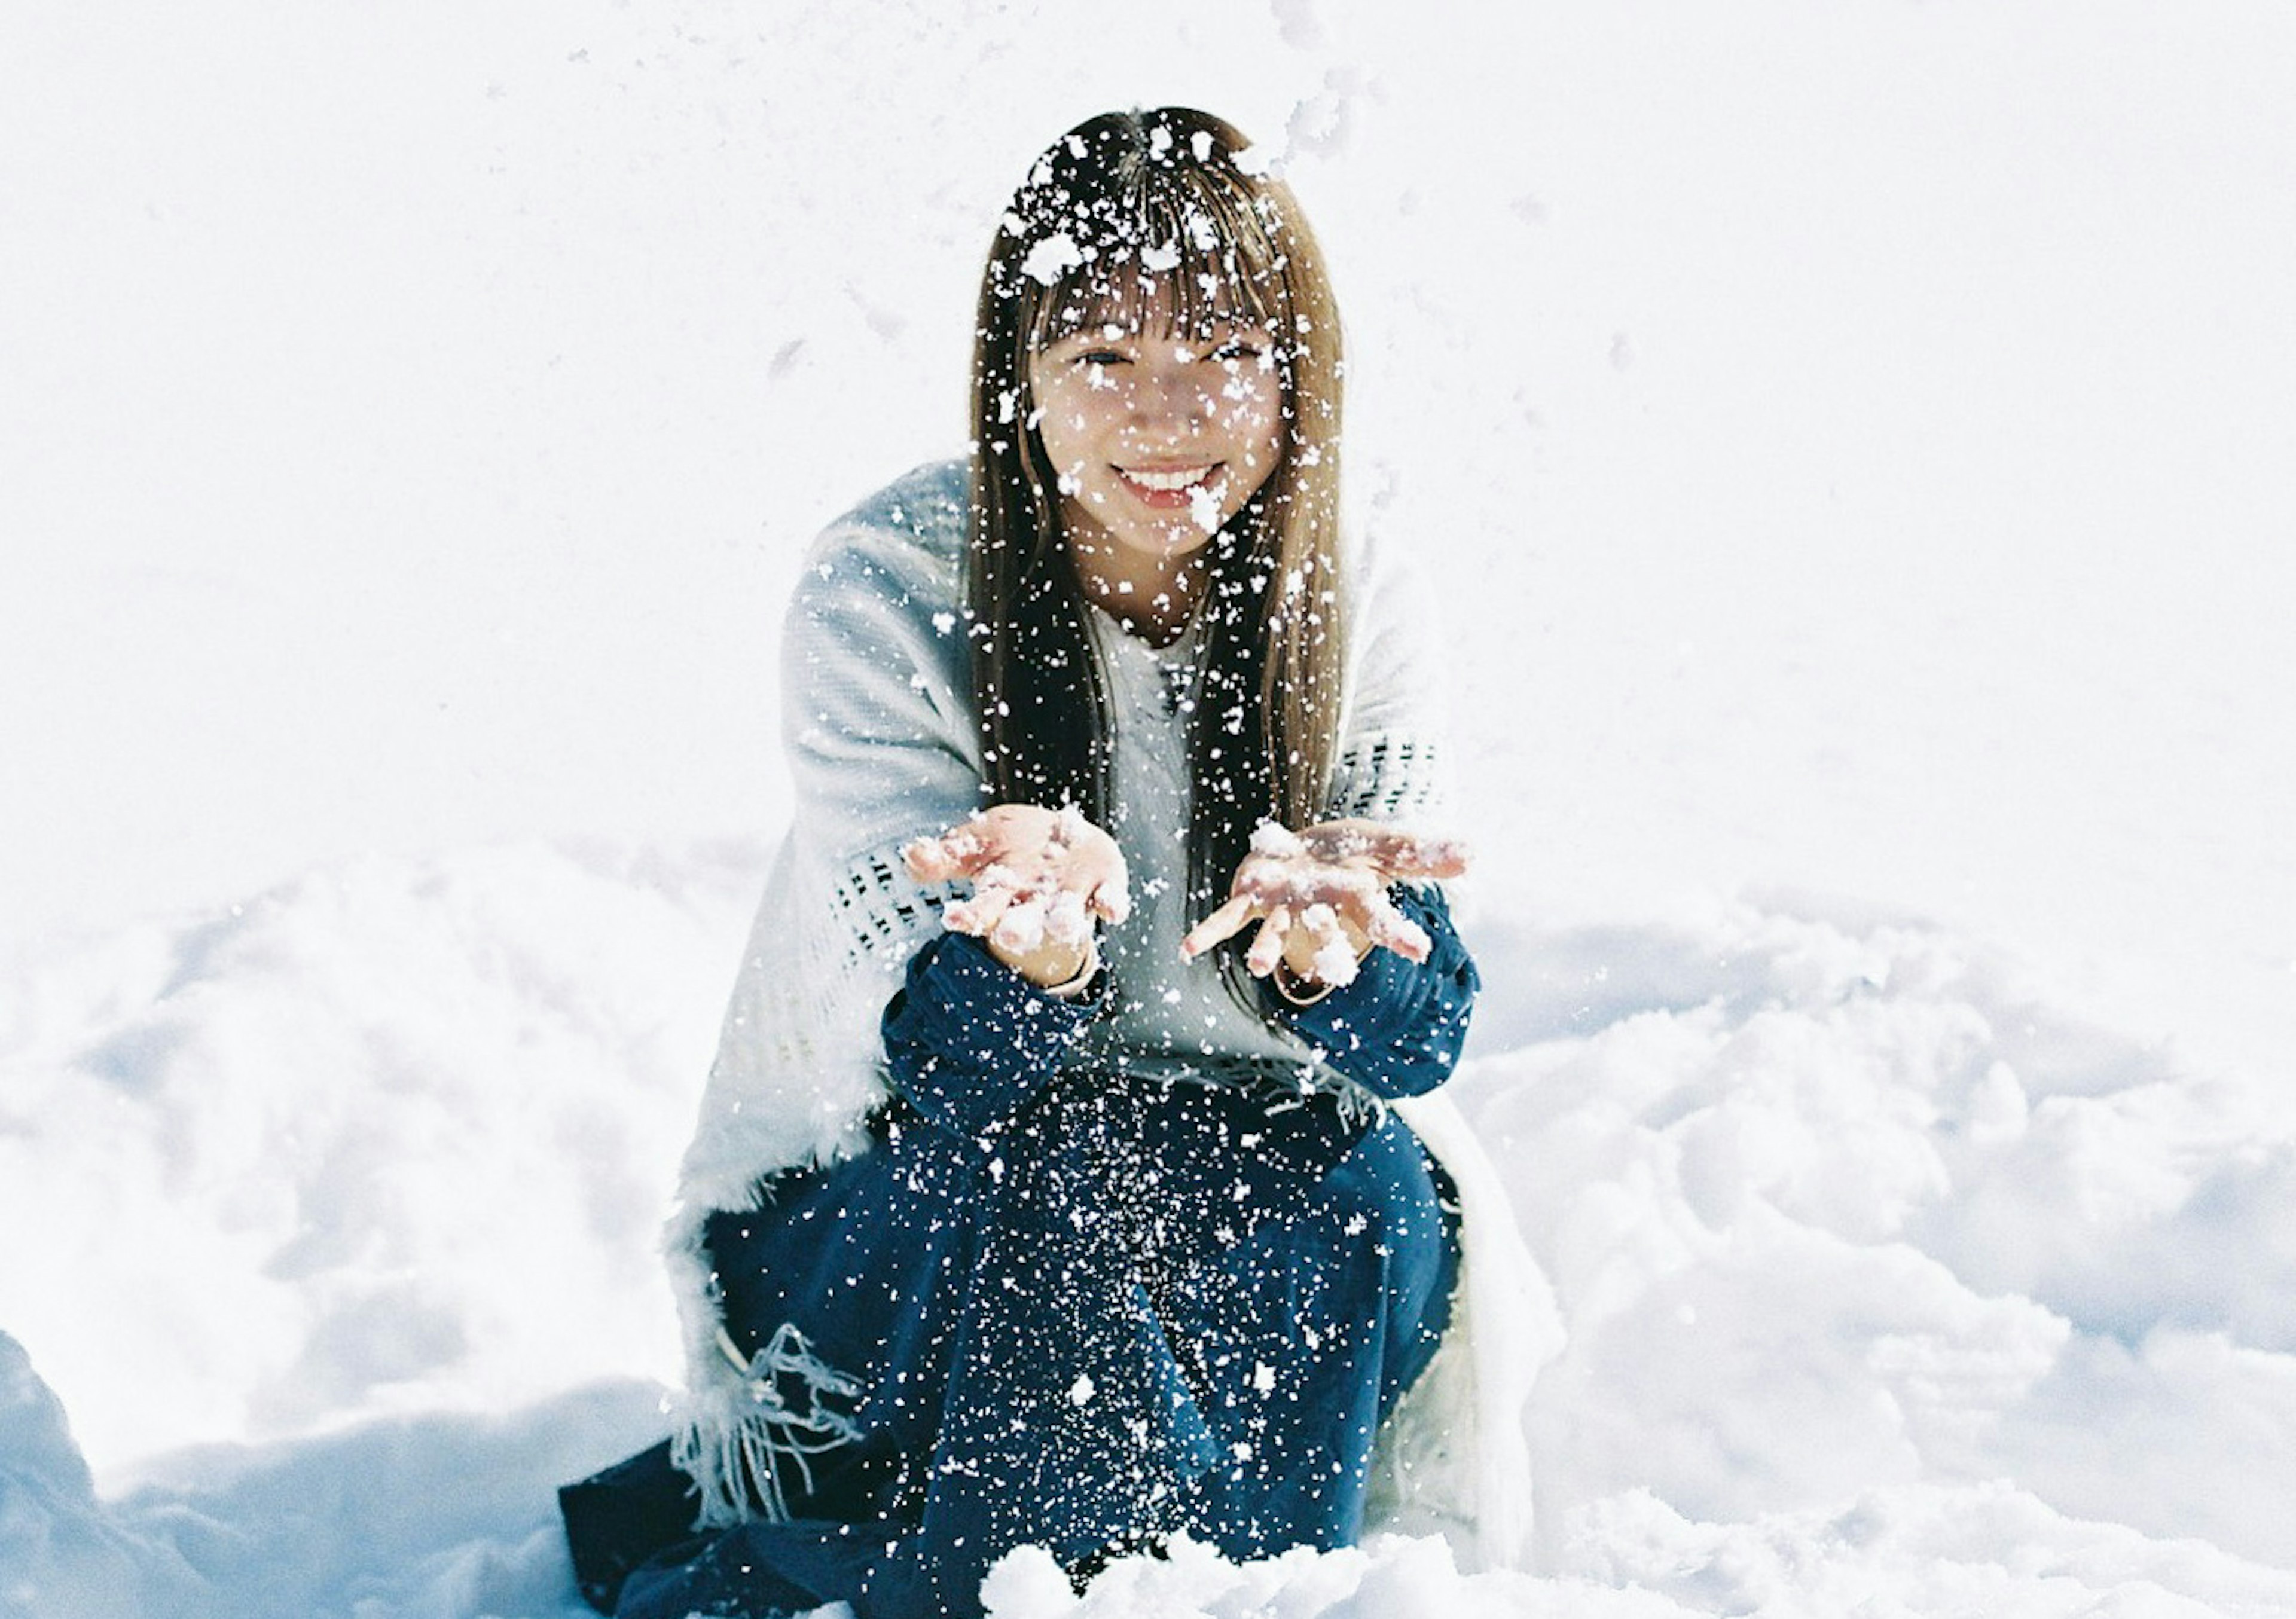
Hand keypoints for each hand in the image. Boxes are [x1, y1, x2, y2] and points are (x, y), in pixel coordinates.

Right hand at [903, 804, 1129, 987]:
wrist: (1065, 835)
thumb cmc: (1014, 845)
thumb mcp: (976, 842)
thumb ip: (944, 854)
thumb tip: (910, 855)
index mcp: (1002, 892)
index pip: (982, 909)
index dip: (970, 916)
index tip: (955, 918)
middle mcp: (1035, 900)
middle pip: (1023, 921)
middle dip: (1017, 930)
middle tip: (1010, 936)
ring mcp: (1071, 894)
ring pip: (1066, 915)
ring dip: (1063, 921)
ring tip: (1059, 925)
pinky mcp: (1105, 885)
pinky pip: (1111, 900)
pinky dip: (1113, 905)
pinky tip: (1112, 911)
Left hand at [1178, 818, 1468, 988]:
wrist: (1302, 852)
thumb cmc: (1346, 855)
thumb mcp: (1385, 846)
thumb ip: (1423, 854)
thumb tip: (1474, 854)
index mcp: (1351, 898)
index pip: (1380, 919)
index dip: (1398, 934)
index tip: (1420, 950)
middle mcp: (1316, 909)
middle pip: (1327, 933)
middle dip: (1331, 951)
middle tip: (1338, 974)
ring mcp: (1281, 908)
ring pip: (1276, 934)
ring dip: (1268, 949)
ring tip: (1261, 966)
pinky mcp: (1250, 899)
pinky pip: (1228, 918)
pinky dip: (1209, 932)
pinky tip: (1187, 948)